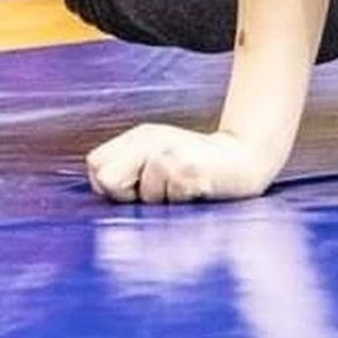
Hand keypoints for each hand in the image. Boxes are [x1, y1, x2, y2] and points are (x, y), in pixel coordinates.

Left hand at [86, 123, 276, 203]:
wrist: (244, 160)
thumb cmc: (197, 169)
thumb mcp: (156, 159)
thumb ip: (125, 169)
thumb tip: (102, 185)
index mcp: (136, 136)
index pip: (94, 164)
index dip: (110, 186)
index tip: (137, 187)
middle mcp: (148, 138)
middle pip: (106, 179)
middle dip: (128, 195)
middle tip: (160, 190)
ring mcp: (167, 151)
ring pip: (142, 194)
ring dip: (162, 201)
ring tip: (184, 188)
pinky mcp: (185, 167)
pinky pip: (167, 198)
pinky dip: (180, 201)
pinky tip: (197, 189)